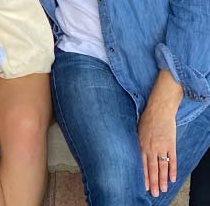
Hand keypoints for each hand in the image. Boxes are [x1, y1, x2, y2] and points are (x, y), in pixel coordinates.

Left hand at [138, 71, 181, 197]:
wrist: (158, 109)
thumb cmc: (145, 118)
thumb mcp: (136, 130)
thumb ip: (135, 142)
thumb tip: (129, 151)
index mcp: (140, 144)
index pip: (141, 164)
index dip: (142, 176)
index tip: (142, 186)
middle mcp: (150, 148)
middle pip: (152, 169)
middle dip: (152, 182)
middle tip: (153, 193)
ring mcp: (162, 147)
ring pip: (162, 167)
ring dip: (162, 179)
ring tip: (162, 190)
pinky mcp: (171, 144)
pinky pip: (172, 160)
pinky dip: (173, 170)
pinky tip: (172, 179)